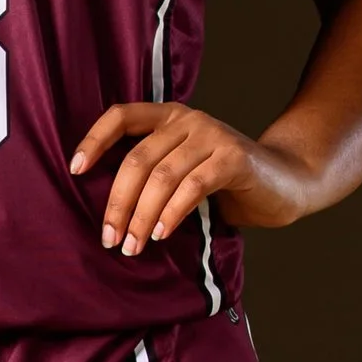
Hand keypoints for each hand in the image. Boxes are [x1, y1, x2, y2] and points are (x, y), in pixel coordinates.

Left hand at [69, 101, 319, 252]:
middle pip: (137, 158)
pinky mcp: (233, 158)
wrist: (286, 183)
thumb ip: (153, 175)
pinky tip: (161, 234)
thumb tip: (109, 212)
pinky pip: (192, 187)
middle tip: (109, 238)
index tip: (75, 171)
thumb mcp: (183, 172)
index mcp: (169, 117)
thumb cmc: (226, 184)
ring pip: (162, 176)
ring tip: (131, 245)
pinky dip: (171, 214)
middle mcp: (188, 119)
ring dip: (142, 216)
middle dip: (118, 202)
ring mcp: (212, 135)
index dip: (94, 140)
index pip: (120, 116)